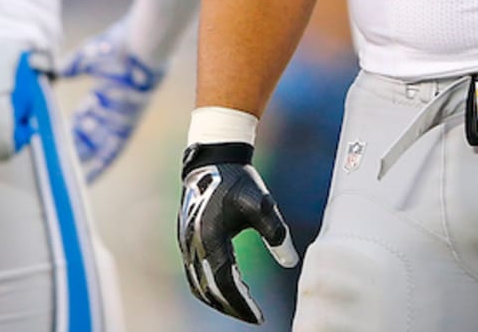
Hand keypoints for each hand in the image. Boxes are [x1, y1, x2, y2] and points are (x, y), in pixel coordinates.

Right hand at [61, 24, 163, 181]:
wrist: (144, 44)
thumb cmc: (119, 45)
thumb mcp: (89, 56)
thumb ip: (72, 65)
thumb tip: (56, 70)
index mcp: (104, 93)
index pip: (84, 119)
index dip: (71, 130)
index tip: (54, 138)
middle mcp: (113, 109)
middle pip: (90, 136)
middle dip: (74, 149)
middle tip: (55, 161)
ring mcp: (120, 117)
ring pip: (98, 146)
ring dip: (82, 158)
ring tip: (63, 173)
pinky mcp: (127, 124)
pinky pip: (114, 150)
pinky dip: (100, 165)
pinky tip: (86, 179)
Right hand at [178, 142, 298, 324]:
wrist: (212, 160)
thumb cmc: (239, 181)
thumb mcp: (262, 204)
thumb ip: (276, 233)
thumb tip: (292, 263)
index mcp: (211, 238)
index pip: (225, 283)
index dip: (242, 304)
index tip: (259, 317)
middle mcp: (194, 246)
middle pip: (210, 291)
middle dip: (231, 307)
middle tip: (253, 317)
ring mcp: (186, 245)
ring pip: (198, 286)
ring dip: (218, 300)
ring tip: (242, 307)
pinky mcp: (186, 241)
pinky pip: (194, 274)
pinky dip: (209, 288)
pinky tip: (226, 288)